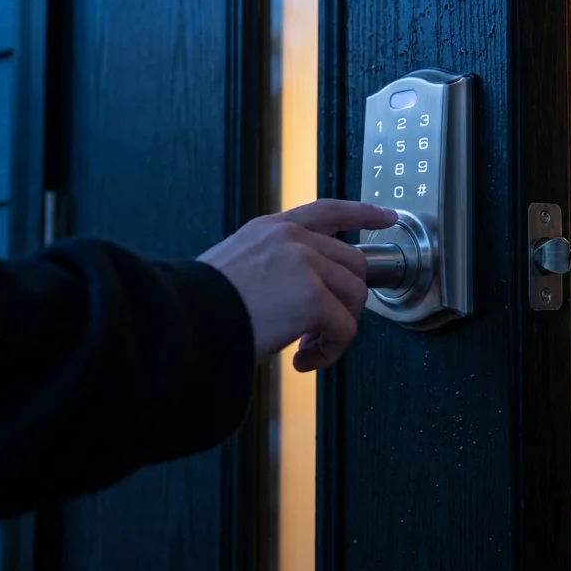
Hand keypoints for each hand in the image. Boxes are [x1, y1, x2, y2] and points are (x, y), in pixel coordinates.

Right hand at [198, 199, 397, 371]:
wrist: (184, 322)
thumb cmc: (200, 305)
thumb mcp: (237, 265)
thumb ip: (275, 265)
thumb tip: (304, 295)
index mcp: (272, 228)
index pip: (328, 210)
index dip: (362, 213)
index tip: (386, 217)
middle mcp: (292, 239)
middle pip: (353, 264)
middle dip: (345, 301)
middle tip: (320, 330)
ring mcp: (305, 265)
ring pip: (354, 298)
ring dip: (336, 330)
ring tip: (306, 348)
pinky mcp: (313, 298)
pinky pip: (344, 330)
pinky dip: (330, 352)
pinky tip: (302, 360)